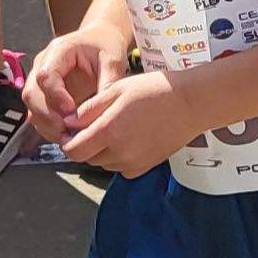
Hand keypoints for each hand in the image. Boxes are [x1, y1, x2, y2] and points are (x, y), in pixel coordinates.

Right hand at [24, 31, 123, 143]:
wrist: (99, 40)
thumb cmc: (106, 47)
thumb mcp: (113, 60)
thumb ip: (108, 84)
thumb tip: (101, 114)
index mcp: (59, 50)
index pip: (46, 75)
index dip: (56, 96)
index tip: (72, 111)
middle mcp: (42, 64)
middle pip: (31, 93)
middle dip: (47, 116)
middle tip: (68, 132)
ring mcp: (38, 79)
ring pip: (31, 107)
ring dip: (46, 125)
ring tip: (68, 137)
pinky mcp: (42, 93)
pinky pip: (37, 113)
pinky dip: (48, 127)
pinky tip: (66, 135)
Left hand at [60, 68, 201, 176]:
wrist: (190, 104)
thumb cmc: (155, 90)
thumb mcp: (117, 90)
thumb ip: (89, 109)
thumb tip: (68, 123)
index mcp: (109, 131)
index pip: (73, 150)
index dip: (67, 140)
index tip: (70, 129)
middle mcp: (119, 152)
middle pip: (87, 158)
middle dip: (85, 143)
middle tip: (95, 123)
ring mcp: (133, 162)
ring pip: (103, 163)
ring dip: (101, 150)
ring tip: (116, 127)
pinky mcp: (144, 167)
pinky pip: (120, 168)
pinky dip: (118, 157)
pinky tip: (129, 138)